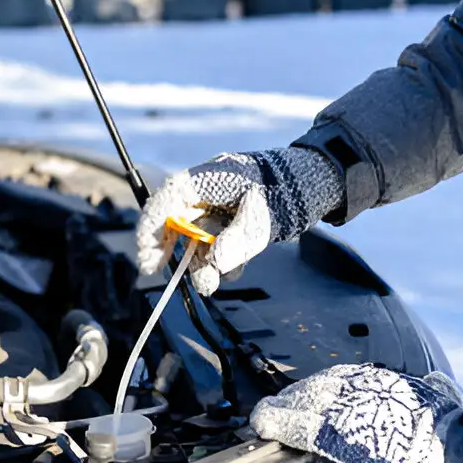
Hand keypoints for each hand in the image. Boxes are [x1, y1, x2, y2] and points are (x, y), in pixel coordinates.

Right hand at [136, 147, 342, 295]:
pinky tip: (232, 270)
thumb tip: (216, 263)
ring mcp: (219, 208)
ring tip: (210, 284)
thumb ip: (239, 239)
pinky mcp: (230, 222)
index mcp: (211, 178)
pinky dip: (220, 261)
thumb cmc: (287, 191)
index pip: (168, 197)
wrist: (314, 184)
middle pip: (176, 219)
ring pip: (196, 238)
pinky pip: (216, 244)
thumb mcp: (264, 217)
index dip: (151, 225)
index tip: (148, 256)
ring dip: (199, 263)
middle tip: (158, 271)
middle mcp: (209, 192)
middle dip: (170, 249)